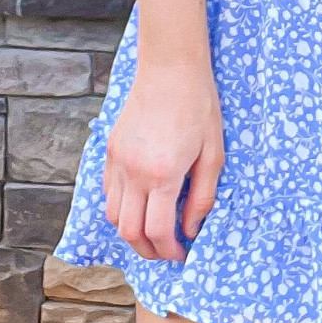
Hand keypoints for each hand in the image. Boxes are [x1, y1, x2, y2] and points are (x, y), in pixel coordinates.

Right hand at [103, 57, 224, 261]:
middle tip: (167, 251)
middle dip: (148, 250)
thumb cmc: (199, 107)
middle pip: (129, 232)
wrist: (171, 68)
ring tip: (154, 230)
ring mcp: (117, 161)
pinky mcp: (110, 150)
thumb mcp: (213, 154)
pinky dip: (120, 207)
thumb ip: (202, 197)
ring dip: (131, 231)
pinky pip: (107, 192)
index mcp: (163, 174)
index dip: (170, 252)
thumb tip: (191, 230)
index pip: (157, 231)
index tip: (182, 254)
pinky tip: (140, 203)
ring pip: (112, 215)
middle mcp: (134, 172)